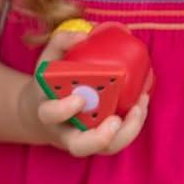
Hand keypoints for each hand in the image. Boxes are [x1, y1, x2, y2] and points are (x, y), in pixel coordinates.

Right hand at [19, 25, 150, 156]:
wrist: (42, 113)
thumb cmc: (49, 84)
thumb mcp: (48, 63)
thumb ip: (61, 43)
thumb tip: (85, 35)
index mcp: (46, 111)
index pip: (50, 115)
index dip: (64, 109)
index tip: (80, 98)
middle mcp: (64, 132)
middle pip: (78, 147)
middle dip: (98, 137)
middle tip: (114, 120)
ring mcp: (83, 139)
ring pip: (104, 149)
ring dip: (125, 133)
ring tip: (138, 108)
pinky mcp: (99, 141)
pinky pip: (118, 141)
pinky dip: (133, 125)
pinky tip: (141, 105)